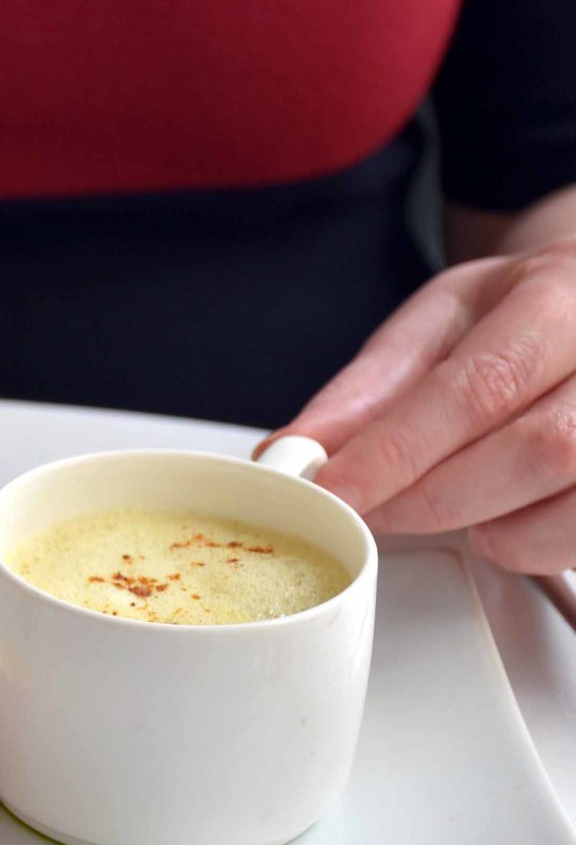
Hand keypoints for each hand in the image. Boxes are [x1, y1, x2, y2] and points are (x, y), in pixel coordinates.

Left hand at [264, 239, 575, 574]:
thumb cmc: (520, 310)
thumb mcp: (439, 321)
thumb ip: (370, 388)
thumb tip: (295, 450)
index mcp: (562, 299)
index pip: (480, 386)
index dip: (399, 451)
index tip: (336, 489)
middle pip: (535, 451)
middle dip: (430, 497)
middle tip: (371, 507)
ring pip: (570, 508)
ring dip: (488, 526)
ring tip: (443, 503)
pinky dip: (530, 545)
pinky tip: (500, 516)